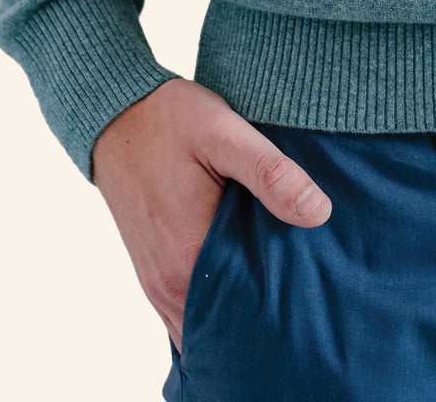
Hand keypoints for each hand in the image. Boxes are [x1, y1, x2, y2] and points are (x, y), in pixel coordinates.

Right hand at [91, 77, 331, 352]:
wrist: (116, 113)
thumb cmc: (170, 120)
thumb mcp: (224, 132)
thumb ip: (270, 173)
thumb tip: (319, 213)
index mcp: (190, 255)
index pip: (248, 312)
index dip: (283, 302)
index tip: (311, 279)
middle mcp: (169, 281)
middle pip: (228, 322)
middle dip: (264, 308)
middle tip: (301, 278)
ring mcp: (156, 280)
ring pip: (207, 318)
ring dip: (240, 304)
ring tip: (277, 275)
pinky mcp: (153, 269)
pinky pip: (189, 306)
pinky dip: (217, 298)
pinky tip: (243, 271)